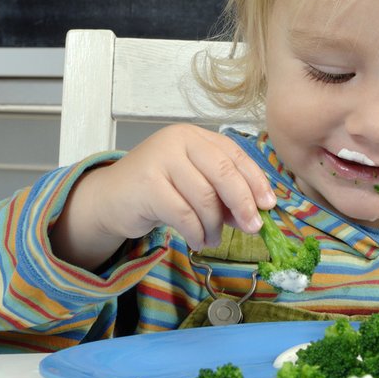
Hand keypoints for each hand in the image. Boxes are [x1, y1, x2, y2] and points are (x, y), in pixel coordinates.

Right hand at [50, 124, 276, 268]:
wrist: (110, 199)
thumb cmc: (158, 191)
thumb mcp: (194, 184)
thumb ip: (222, 192)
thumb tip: (255, 212)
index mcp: (196, 136)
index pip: (235, 155)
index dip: (255, 181)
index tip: (268, 205)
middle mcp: (179, 140)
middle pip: (224, 172)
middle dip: (243, 203)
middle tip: (253, 227)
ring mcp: (161, 159)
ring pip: (205, 197)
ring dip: (215, 225)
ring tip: (213, 239)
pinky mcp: (147, 184)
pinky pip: (184, 214)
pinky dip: (197, 232)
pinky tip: (199, 241)